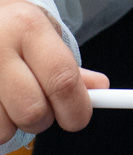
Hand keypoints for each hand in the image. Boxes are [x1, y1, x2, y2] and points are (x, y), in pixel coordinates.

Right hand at [0, 0, 107, 144]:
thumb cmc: (13, 28)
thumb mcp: (43, 34)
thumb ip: (68, 65)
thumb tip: (100, 89)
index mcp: (28, 27)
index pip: (61, 79)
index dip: (76, 107)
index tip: (78, 118)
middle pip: (33, 111)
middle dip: (44, 119)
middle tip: (41, 106)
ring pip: (4, 128)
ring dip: (13, 124)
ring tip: (10, 99)